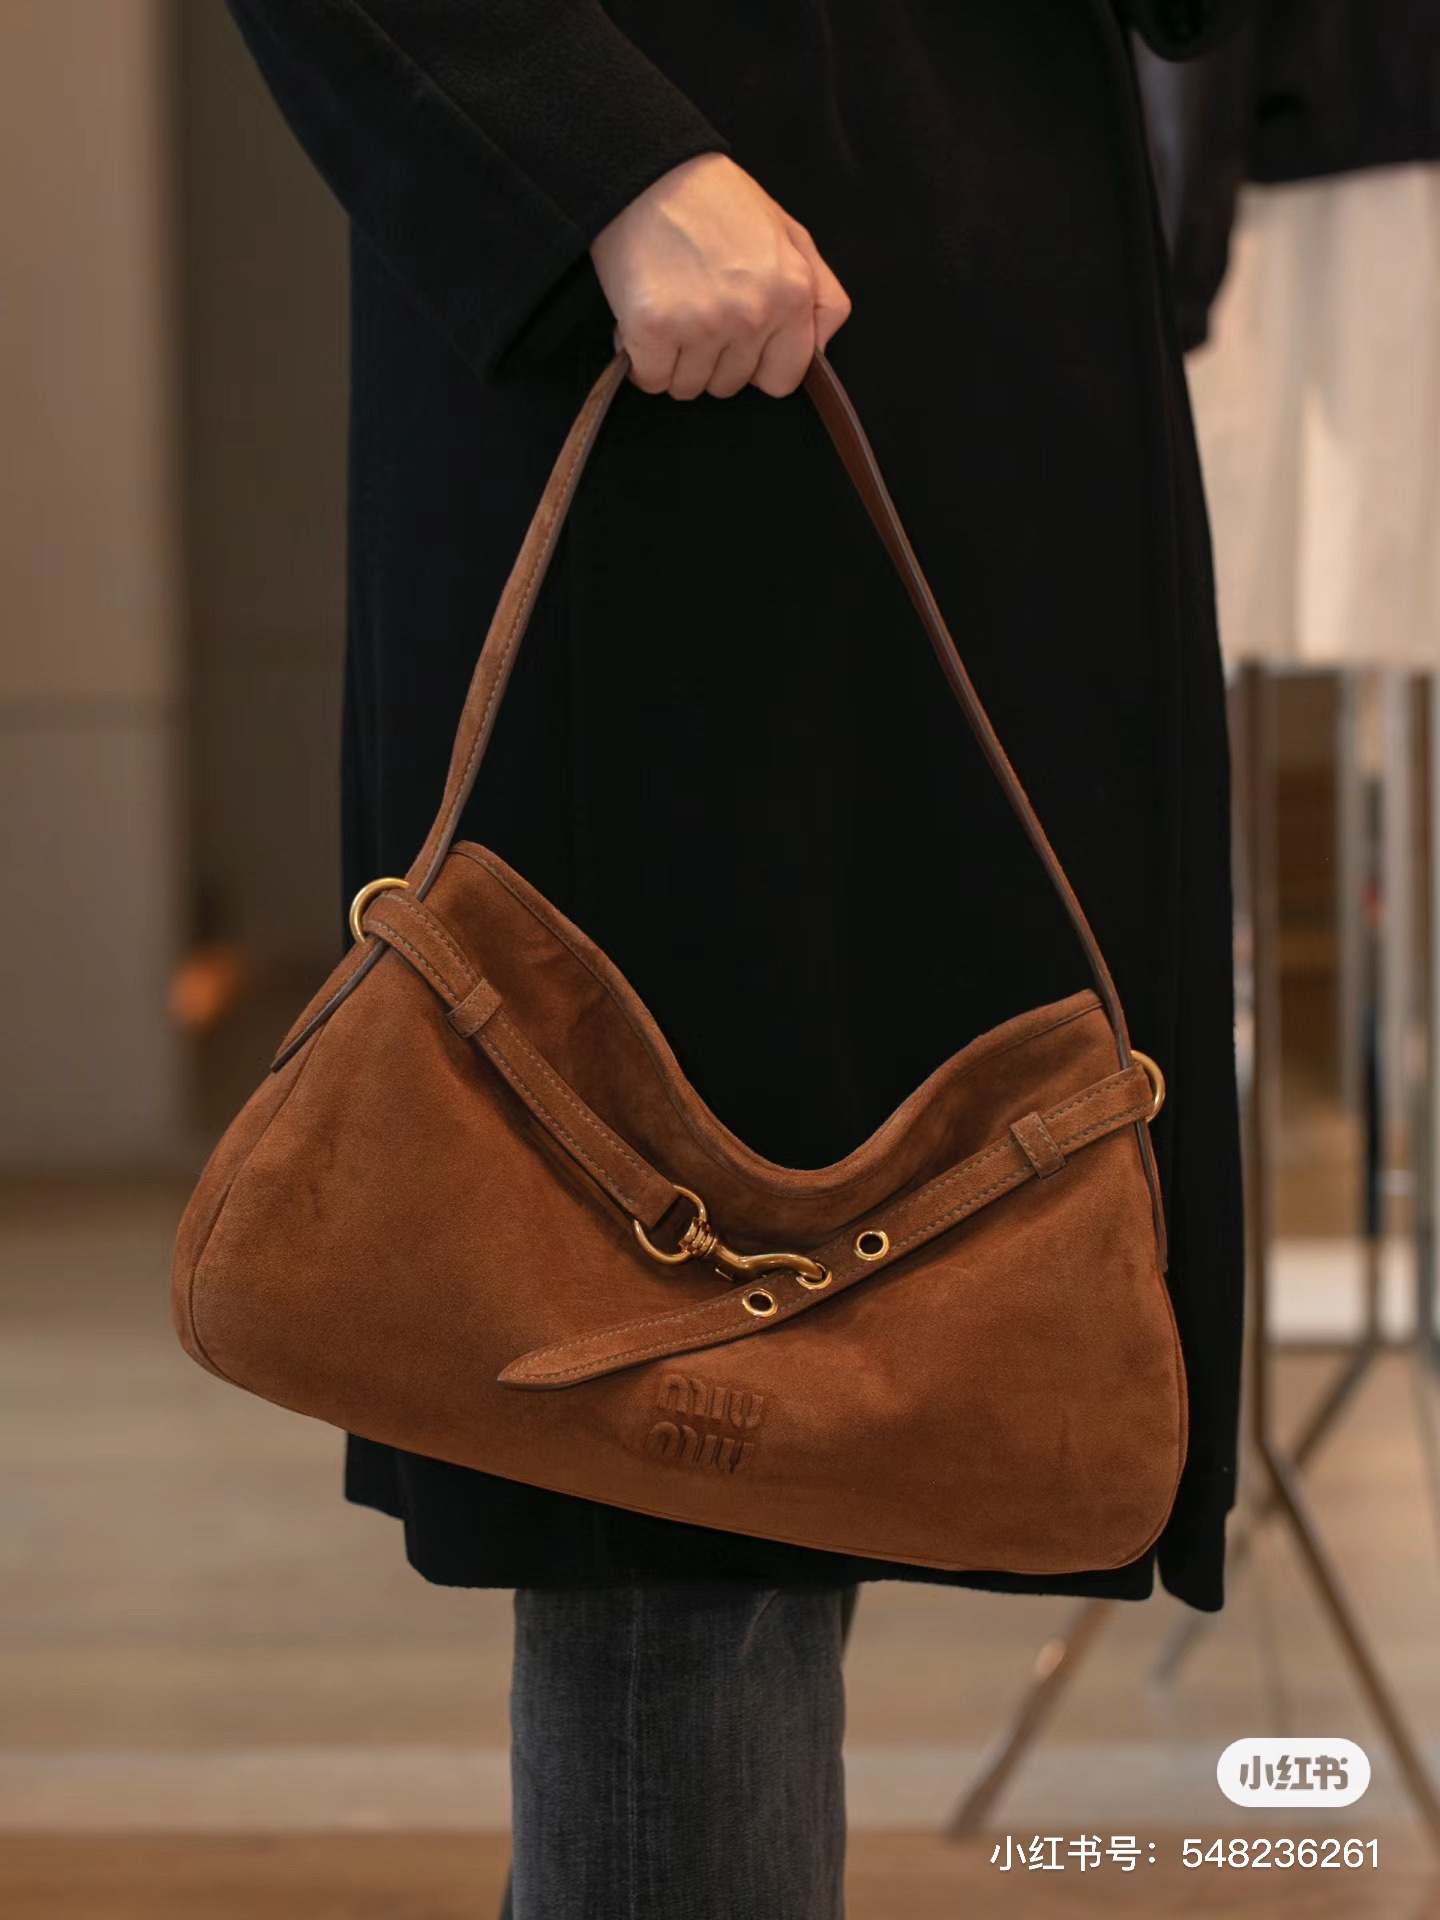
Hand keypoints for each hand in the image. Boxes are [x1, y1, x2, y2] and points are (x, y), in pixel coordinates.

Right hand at [589, 153, 851, 398]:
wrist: (649, 171)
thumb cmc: (719, 203)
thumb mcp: (791, 235)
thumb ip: (821, 295)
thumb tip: (822, 349)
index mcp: (793, 294)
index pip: (783, 380)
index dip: (756, 366)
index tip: (737, 342)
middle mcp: (753, 315)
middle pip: (730, 385)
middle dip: (711, 359)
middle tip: (695, 309)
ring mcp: (703, 324)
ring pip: (689, 387)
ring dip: (675, 361)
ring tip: (670, 310)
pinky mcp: (654, 329)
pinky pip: (652, 379)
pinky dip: (641, 359)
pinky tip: (643, 321)